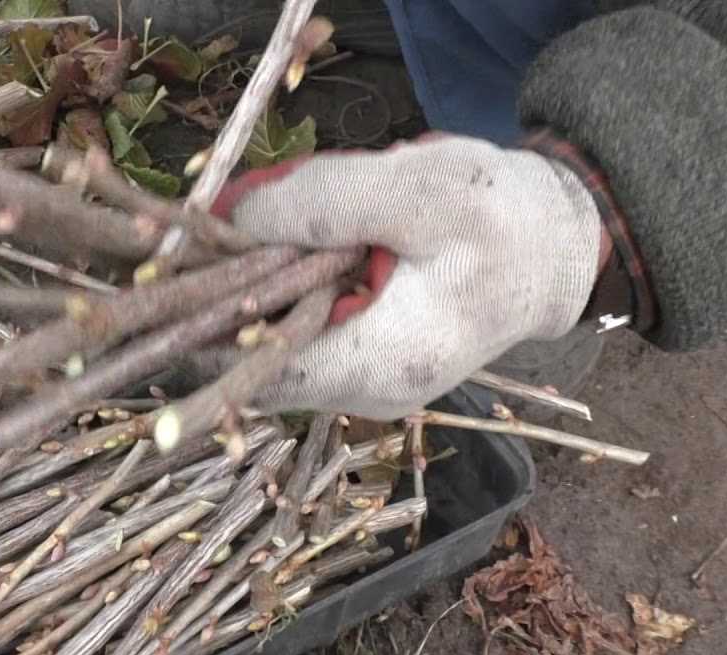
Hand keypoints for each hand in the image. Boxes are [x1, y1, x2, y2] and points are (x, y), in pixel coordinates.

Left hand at [216, 135, 602, 418]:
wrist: (554, 250)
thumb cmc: (502, 217)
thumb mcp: (421, 189)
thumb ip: (328, 201)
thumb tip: (238, 219)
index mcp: (383, 364)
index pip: (257, 372)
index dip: (204, 323)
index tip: (171, 271)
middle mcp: (365, 392)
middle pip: (254, 364)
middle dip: (219, 302)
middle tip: (196, 238)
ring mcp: (362, 383)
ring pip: (269, 348)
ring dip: (245, 294)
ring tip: (237, 235)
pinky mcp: (361, 361)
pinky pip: (295, 335)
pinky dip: (275, 294)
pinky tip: (276, 249)